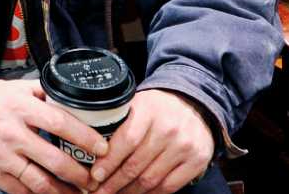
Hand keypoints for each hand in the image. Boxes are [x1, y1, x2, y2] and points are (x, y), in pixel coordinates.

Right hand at [0, 76, 100, 193]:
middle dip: (81, 174)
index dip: (85, 138)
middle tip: (96, 178)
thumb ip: (44, 92)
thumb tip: (75, 96)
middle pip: (55, 160)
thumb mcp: (17, 88)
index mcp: (21, 108)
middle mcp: (12, 133)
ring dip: (65, 191)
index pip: (60, 123)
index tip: (102, 148)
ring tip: (81, 192)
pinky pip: (23, 191)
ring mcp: (3, 157)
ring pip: (41, 182)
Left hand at [89, 90, 213, 193]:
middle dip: (113, 183)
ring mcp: (185, 147)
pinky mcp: (197, 161)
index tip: (95, 176)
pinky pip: (168, 186)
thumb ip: (118, 121)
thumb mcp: (137, 103)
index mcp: (150, 110)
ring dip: (129, 191)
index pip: (127, 141)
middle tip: (99, 191)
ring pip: (150, 179)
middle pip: (136, 165)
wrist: (193, 105)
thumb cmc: (157, 108)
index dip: (109, 162)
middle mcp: (169, 128)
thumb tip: (91, 150)